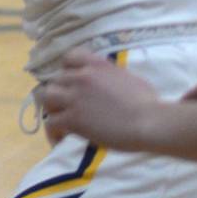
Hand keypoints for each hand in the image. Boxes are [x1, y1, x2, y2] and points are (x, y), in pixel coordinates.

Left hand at [39, 48, 162, 146]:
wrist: (150, 122)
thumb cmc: (149, 103)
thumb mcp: (129, 78)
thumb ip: (112, 76)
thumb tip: (109, 82)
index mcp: (97, 65)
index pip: (69, 57)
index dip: (67, 69)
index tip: (72, 80)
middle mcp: (81, 77)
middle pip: (56, 80)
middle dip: (60, 92)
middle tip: (66, 105)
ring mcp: (75, 97)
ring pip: (46, 97)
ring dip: (52, 108)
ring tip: (59, 119)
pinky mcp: (73, 118)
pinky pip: (51, 123)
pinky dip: (53, 132)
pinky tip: (59, 139)